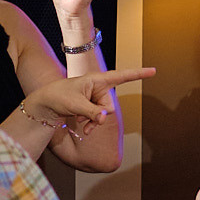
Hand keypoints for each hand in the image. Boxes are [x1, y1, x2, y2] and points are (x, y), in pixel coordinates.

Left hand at [17, 66, 154, 139]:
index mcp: (97, 79)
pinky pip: (99, 119)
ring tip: (80, 123)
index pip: (122, 76)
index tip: (154, 71)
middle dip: (100, 115)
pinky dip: (92, 125)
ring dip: (94, 122)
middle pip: (110, 106)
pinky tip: (82, 128)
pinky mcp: (91, 106)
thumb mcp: (76, 105)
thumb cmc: (58, 96)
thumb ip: (92, 112)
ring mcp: (95, 97)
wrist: (45, 103)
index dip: (139, 74)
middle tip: (84, 116)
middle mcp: (99, 87)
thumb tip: (105, 119)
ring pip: (104, 115)